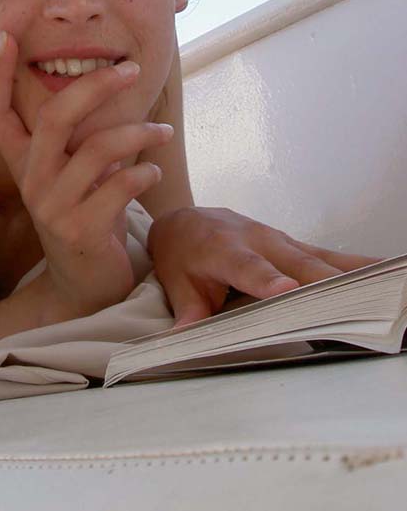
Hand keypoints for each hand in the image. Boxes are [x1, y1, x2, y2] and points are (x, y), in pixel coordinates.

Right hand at [0, 31, 174, 317]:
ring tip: (163, 130)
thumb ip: (75, 136)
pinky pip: (119, 187)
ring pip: (96, 150)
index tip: (6, 36)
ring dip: (138, 133)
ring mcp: (52, 207)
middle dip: (95, 86)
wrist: (87, 283)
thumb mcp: (71, 171)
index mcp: (22, 161)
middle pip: (53, 117)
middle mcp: (30, 181)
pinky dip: (143, 172)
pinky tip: (152, 170)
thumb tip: (104, 81)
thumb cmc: (86, 212)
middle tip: (131, 70)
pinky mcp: (80, 231)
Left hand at [148, 206, 381, 327]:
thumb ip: (188, 311)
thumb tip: (184, 340)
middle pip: (296, 265)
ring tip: (383, 288)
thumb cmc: (182, 256)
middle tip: (352, 305)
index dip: (268, 280)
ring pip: (319, 259)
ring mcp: (281, 241)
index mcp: (224, 249)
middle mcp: (258, 240)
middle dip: (323, 285)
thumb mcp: (177, 283)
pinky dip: (356, 266)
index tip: (288, 291)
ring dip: (349, 275)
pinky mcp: (294, 246)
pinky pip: (328, 256)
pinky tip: (384, 272)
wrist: (186, 222)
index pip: (249, 267)